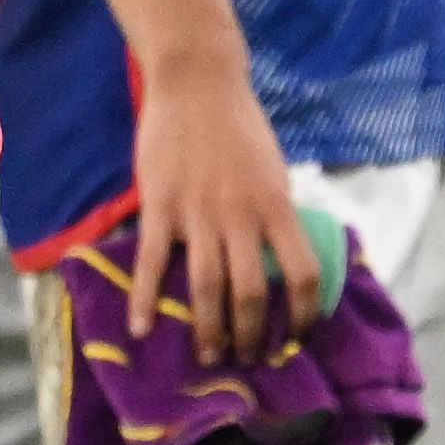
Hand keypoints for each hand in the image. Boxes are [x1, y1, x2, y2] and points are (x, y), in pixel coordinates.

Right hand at [130, 48, 316, 365]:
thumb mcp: (272, 169)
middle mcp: (242, 215)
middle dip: (249, 336)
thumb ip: (272, 213)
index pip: (303, 273)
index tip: (297, 337)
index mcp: (277, 205)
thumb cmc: (238, 126)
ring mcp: (199, 213)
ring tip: (208, 357)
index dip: (303, 314)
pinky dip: (146, 300)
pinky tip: (140, 328)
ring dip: (208, 330)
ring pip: (207, 287)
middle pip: (251, 293)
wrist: (197, 83)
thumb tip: (274, 258)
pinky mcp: (160, 207)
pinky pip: (154, 263)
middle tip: (244, 361)